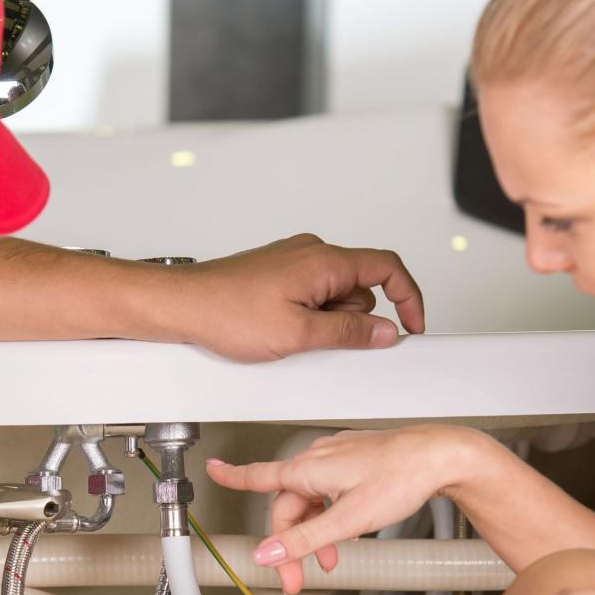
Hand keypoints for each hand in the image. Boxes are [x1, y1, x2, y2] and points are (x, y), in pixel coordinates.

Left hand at [170, 234, 424, 361]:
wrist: (182, 305)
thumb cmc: (227, 312)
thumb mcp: (298, 334)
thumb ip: (348, 334)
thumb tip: (383, 332)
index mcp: (324, 260)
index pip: (388, 268)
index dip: (409, 298)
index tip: (412, 326)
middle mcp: (312, 252)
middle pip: (360, 287)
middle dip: (352, 321)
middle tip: (320, 341)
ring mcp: (294, 261)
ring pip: (335, 295)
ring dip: (325, 322)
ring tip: (288, 336)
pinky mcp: (279, 274)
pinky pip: (311, 295)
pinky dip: (307, 316)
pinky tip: (279, 331)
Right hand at [205, 425, 465, 594]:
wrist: (440, 456)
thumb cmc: (402, 477)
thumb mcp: (349, 519)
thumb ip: (305, 540)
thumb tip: (267, 552)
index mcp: (308, 470)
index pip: (258, 476)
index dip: (232, 477)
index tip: (213, 471)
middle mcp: (318, 459)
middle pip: (288, 505)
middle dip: (290, 544)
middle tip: (298, 579)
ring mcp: (337, 458)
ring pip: (310, 500)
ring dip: (313, 534)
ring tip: (331, 560)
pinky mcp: (355, 460)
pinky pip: (328, 491)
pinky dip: (329, 516)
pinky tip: (345, 532)